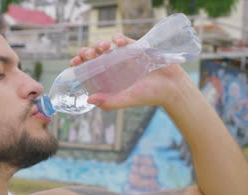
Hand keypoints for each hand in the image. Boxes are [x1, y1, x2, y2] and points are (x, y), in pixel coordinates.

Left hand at [70, 33, 194, 110]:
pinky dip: (118, 38)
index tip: (75, 62)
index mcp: (108, 79)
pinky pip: (122, 40)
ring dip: (100, 44)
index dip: (80, 64)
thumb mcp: (127, 99)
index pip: (88, 70)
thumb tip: (89, 99)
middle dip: (87, 52)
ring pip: (105, 46)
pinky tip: (117, 42)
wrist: (171, 86)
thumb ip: (109, 102)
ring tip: (102, 48)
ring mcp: (123, 57)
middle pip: (94, 56)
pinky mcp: (135, 48)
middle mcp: (113, 67)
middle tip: (88, 54)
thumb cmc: (148, 95)